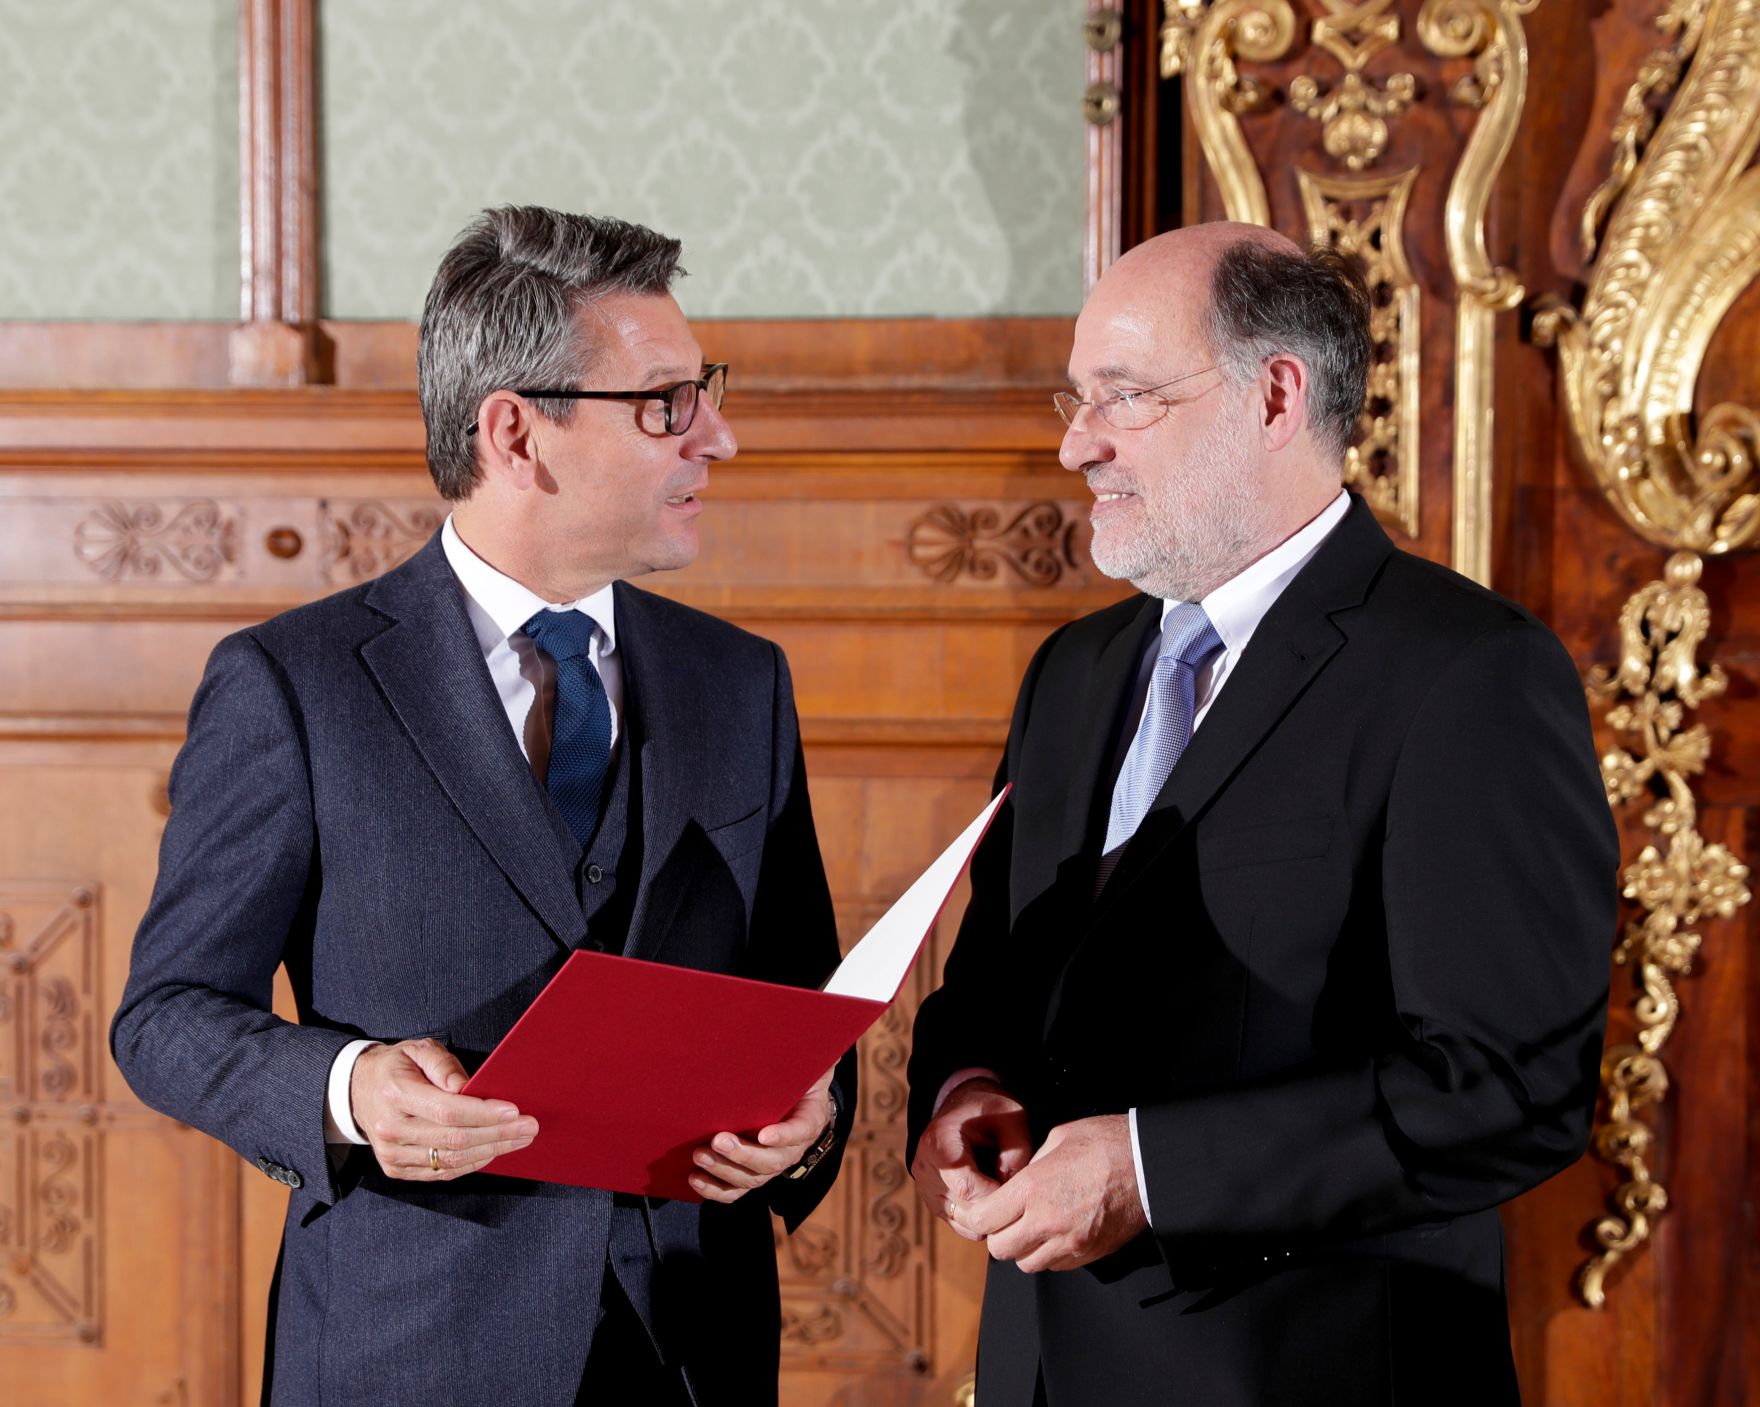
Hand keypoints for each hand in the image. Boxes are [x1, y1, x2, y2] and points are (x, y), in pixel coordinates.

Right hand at [350, 1038, 537, 1180]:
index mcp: (395, 1094)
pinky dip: (472, 1163)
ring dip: (491, 1151)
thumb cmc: (396, 1067)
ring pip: (451, 1159)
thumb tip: (468, 1087)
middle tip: (529, 1127)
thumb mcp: (417, 1049)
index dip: (484, 1114)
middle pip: (454, 1138)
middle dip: (498, 1134)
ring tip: (519, 1140)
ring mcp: (392, 1154)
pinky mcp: (396, 1170)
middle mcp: (391, 1128)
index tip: (515, 1111)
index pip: (447, 1111)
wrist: (358, 1091)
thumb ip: (442, 1064)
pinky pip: (442, 1172)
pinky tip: (493, 1151)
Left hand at [689, 1064, 836, 1203]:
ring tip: (700, 1155)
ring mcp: (770, 1166)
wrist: (793, 1104)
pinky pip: (735, 1192)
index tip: (765, 1134)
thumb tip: (811, 1022)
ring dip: (724, 1170)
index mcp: (808, 1119)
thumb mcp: (807, 1063)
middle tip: (718, 1140)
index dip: (784, 1135)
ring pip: (751, 1180)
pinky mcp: (751, 1175)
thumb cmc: (795, 1079)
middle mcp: (792, 1150)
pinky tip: (695, 1178)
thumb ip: (808, 1051)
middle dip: (744, 1154)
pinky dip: (714, 1190)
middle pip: (772, 1162)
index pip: (800, 1131)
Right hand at [910, 1077, 1031, 1232]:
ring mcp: (924, 1186)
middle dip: (997, 1207)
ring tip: (1006, 1190)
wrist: (965, 1104)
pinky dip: (981, 1218)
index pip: (967, 1188)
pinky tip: (995, 1196)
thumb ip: (1017, 1152)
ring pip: (962, 1221)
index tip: (1020, 1186)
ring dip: (989, 1214)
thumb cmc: (990, 1109)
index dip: (997, 1194)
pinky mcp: (931, 1199)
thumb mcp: (1012, 1118)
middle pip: (964, 1208)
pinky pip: (959, 1223)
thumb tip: (1011, 1189)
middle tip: (1020, 1192)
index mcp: (938, 1142)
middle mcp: (924, 1167)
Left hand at [948, 1114, 1145, 1271]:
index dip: (975, 1216)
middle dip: (998, 1235)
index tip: (978, 1211)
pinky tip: (1058, 1233)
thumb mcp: (1058, 1139)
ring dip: (1025, 1248)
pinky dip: (1050, 1255)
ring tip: (1034, 1226)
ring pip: (1027, 1263)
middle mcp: (1047, 1221)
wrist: (1150, 1164)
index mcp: (1033, 1189)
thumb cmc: (1106, 1143)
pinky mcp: (1090, 1254)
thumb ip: (1031, 1165)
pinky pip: (1056, 1266)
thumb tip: (1018, 1182)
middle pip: (1001, 1249)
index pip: (984, 1220)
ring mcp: (1070, 1242)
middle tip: (1007, 1219)